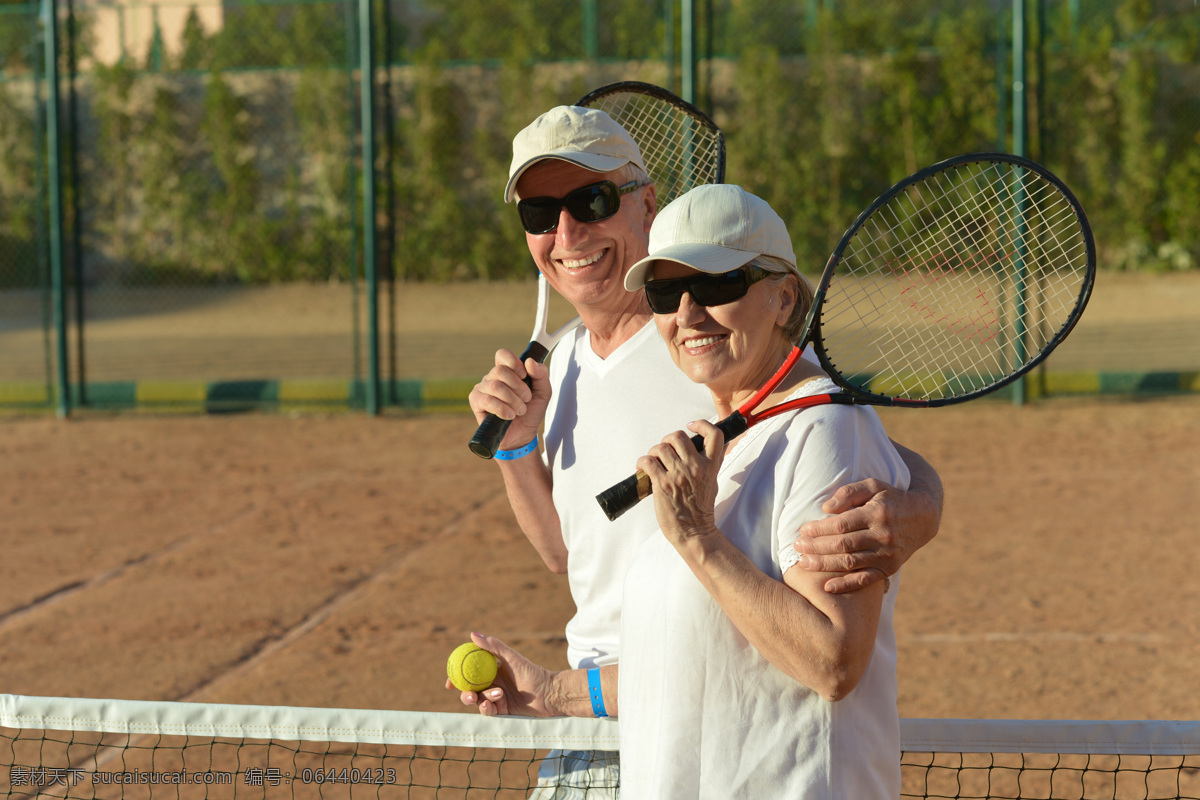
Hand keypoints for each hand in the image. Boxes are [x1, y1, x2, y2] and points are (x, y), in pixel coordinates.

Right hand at [444, 632, 558, 716]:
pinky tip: (492, 705)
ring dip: (481, 700)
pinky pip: (488, 711)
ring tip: (496, 696)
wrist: (549, 693)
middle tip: (468, 694)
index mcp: (491, 670)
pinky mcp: (501, 710)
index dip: (457, 678)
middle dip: (465, 694)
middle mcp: (491, 683)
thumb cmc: (533, 673)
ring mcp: (496, 697)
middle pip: (470, 690)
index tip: (449, 683)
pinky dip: (487, 708)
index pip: (469, 673)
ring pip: (478, 701)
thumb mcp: (512, 658)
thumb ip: (494, 647)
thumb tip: (473, 635)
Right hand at [467, 350, 551, 449]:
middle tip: (526, 399)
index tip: (524, 376)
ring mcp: (482, 389)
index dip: (513, 363)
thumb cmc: (531, 412)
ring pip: (495, 386)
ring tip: (520, 411)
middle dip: (517, 387)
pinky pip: (486, 400)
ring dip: (512, 400)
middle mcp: (492, 377)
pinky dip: (502, 409)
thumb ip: (541, 374)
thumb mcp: (543, 392)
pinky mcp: (476, 402)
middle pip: (499, 370)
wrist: (523, 435)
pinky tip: (509, 416)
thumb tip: (529, 361)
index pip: (502, 354)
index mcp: (507, 371)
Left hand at [636, 421, 723, 544]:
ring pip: (660, 447)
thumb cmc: (701, 509)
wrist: (694, 532)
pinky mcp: (662, 484)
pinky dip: (642, 462)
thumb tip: (707, 447)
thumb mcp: (712, 482)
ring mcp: (678, 475)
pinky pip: (647, 461)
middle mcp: (695, 467)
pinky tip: (644, 469)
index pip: (714, 435)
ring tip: (653, 463)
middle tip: (665, 452)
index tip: (691, 426)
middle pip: (678, 436)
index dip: (702, 424)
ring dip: (653, 453)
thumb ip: (711, 463)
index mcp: (710, 466)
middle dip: (667, 441)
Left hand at [793, 479, 940, 593]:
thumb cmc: (891, 498)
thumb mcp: (874, 485)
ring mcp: (888, 555)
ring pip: (851, 563)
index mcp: (877, 514)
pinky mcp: (890, 568)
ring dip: (824, 565)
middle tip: (797, 547)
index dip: (820, 529)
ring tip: (804, 563)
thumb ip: (849, 492)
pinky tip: (827, 587)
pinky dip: (846, 585)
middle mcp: (884, 536)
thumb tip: (826, 508)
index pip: (842, 524)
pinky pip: (866, 580)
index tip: (803, 530)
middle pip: (843, 545)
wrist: (923, 518)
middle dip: (817, 547)